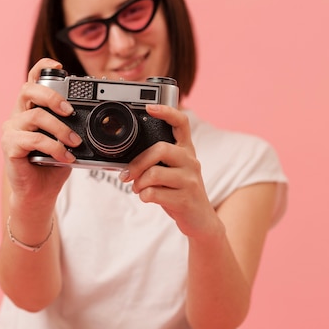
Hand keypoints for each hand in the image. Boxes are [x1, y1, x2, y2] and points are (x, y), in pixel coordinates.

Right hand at [1, 58, 81, 206]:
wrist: (39, 193)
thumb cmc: (53, 166)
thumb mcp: (68, 141)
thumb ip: (75, 126)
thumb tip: (98, 117)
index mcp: (31, 109)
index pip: (33, 80)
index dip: (43, 68)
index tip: (60, 67)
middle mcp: (18, 115)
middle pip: (28, 90)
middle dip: (52, 96)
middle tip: (70, 111)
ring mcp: (11, 130)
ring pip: (35, 116)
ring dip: (59, 129)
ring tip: (75, 143)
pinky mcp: (10, 146)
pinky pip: (33, 139)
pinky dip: (54, 147)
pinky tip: (65, 157)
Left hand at [120, 104, 217, 237]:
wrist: (201, 221)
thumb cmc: (180, 193)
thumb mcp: (173, 172)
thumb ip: (157, 161)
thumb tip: (128, 160)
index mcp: (186, 151)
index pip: (181, 123)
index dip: (167, 111)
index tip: (149, 107)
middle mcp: (191, 162)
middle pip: (160, 149)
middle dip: (137, 163)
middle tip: (127, 175)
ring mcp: (190, 180)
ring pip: (154, 173)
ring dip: (139, 183)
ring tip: (138, 188)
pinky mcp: (185, 199)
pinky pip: (154, 193)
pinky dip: (144, 196)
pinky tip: (147, 198)